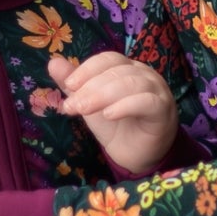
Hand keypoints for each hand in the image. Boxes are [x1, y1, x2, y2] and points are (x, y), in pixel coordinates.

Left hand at [49, 50, 178, 175]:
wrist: (135, 156)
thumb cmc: (115, 126)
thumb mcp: (89, 104)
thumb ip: (74, 85)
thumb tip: (53, 63)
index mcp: (127, 68)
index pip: (108, 59)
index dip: (87, 69)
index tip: (69, 86)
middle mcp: (144, 75)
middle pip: (117, 71)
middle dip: (91, 87)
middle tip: (73, 106)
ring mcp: (157, 91)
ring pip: (132, 83)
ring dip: (104, 95)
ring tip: (85, 111)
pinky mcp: (163, 110)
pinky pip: (147, 102)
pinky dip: (126, 106)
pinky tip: (109, 115)